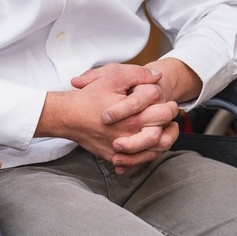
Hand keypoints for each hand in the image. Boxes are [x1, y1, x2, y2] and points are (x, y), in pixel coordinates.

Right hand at [42, 64, 180, 171]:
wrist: (67, 117)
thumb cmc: (89, 97)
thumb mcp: (113, 78)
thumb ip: (138, 75)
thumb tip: (158, 76)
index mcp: (134, 117)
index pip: (164, 113)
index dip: (169, 106)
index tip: (168, 102)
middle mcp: (130, 136)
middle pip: (163, 135)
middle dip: (169, 123)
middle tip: (169, 114)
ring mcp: (122, 149)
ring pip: (154, 151)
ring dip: (163, 141)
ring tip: (164, 129)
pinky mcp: (114, 157)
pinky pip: (137, 160)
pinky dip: (147, 153)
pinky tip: (148, 142)